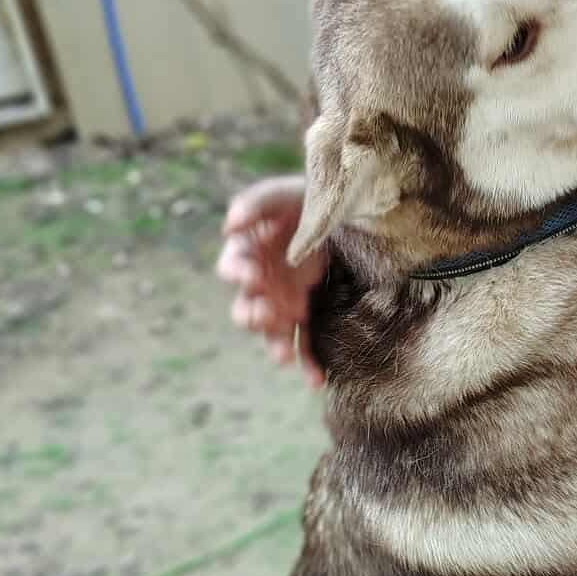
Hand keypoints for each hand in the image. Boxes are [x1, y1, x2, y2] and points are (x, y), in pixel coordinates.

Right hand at [216, 176, 325, 384]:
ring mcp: (283, 303)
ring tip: (283, 355)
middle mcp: (262, 283)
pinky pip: (305, 345)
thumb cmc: (308, 201)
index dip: (237, 271)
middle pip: (246, 307)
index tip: (249, 273)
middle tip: (266, 312)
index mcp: (249, 252)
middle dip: (252, 314)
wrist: (347, 215)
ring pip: (271, 332)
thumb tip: (229, 225)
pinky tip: (316, 382)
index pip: (233, 266)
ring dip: (274, 345)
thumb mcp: (286, 193)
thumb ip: (257, 203)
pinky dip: (308, 365)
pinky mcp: (308, 317)